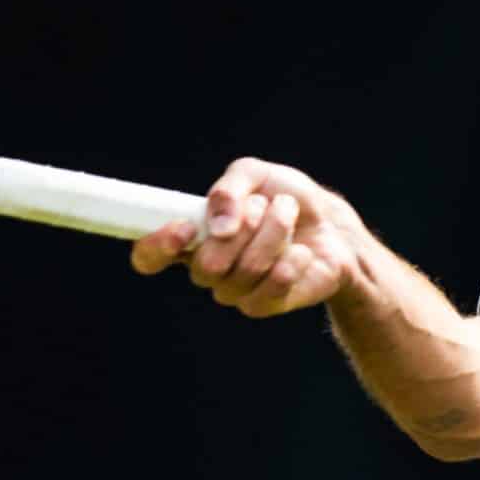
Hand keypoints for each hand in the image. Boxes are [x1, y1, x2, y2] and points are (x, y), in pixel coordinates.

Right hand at [129, 157, 367, 317]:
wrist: (331, 226)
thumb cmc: (285, 199)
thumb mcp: (255, 174)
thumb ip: (229, 188)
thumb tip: (218, 224)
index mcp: (192, 236)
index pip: (148, 257)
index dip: (158, 247)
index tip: (186, 227)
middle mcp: (207, 268)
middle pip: (206, 265)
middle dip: (244, 227)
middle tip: (265, 205)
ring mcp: (234, 290)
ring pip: (245, 271)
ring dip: (274, 234)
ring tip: (288, 216)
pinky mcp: (264, 304)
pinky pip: (271, 287)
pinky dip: (292, 260)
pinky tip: (301, 251)